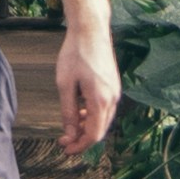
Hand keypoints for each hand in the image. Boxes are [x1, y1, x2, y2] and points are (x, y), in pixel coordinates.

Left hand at [51, 14, 122, 159]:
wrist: (91, 29)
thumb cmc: (76, 53)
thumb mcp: (65, 85)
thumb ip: (69, 112)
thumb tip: (70, 134)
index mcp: (101, 100)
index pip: (94, 135)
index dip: (80, 146)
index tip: (66, 149)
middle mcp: (112, 98)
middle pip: (100, 130)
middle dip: (82, 139)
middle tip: (64, 141)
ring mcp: (115, 91)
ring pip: (103, 120)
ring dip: (87, 127)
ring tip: (70, 127)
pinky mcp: (114, 85)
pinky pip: (105, 108)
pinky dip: (93, 115)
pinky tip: (80, 112)